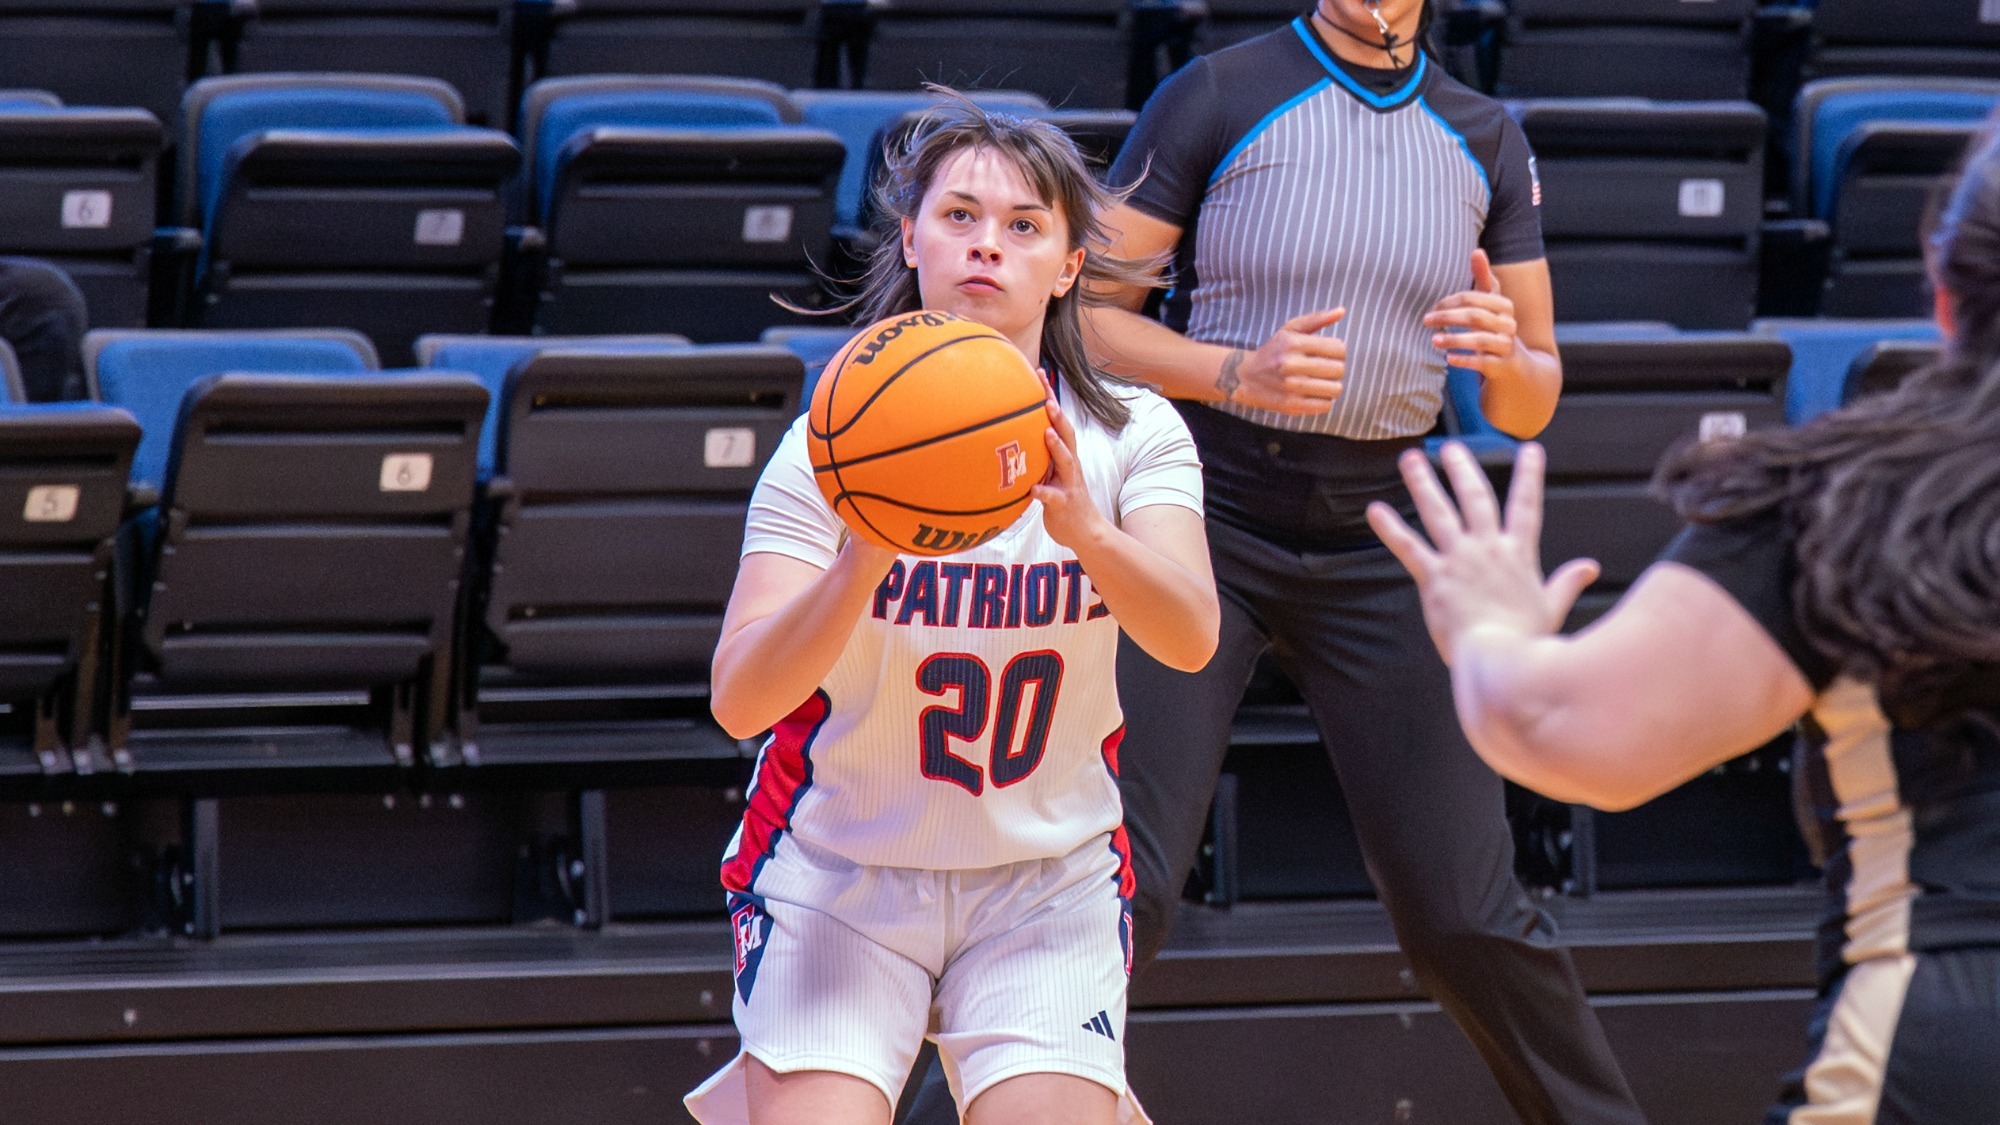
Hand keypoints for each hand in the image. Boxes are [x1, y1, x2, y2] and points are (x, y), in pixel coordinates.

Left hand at [1030, 393, 1111, 552]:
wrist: (1087, 532)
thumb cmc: (1065, 501)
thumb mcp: (1052, 475)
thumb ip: (1040, 458)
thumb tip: (1016, 440)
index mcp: (1065, 457)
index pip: (1058, 422)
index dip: (1050, 398)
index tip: (1039, 375)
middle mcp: (1070, 466)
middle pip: (1066, 435)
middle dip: (1057, 415)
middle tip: (1046, 395)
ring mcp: (1069, 484)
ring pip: (1066, 462)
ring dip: (1057, 446)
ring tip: (1047, 431)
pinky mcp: (1064, 505)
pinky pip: (1053, 498)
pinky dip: (1044, 492)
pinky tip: (1033, 489)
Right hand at [1221, 307, 1346, 414]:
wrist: (1245, 377)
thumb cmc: (1274, 351)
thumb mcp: (1290, 330)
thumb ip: (1316, 319)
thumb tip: (1342, 311)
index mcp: (1293, 343)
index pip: (1339, 348)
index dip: (1339, 352)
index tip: (1329, 355)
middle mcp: (1291, 364)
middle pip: (1338, 369)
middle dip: (1335, 369)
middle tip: (1324, 370)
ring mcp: (1290, 387)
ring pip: (1335, 389)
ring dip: (1331, 386)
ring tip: (1319, 382)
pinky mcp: (1291, 405)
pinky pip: (1325, 406)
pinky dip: (1324, 401)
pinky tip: (1313, 394)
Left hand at [1364, 442, 1599, 665]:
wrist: (1499, 658)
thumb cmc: (1525, 639)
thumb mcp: (1551, 607)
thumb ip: (1567, 583)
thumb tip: (1590, 567)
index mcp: (1518, 555)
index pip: (1526, 506)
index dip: (1529, 476)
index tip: (1531, 450)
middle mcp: (1487, 549)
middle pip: (1475, 498)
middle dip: (1463, 470)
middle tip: (1450, 448)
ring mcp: (1459, 560)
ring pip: (1438, 512)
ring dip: (1423, 483)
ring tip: (1411, 459)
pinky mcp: (1434, 578)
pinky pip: (1409, 547)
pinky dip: (1390, 528)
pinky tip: (1375, 510)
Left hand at [1424, 250, 1525, 382]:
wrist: (1516, 365)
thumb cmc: (1495, 327)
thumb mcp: (1491, 303)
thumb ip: (1484, 278)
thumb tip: (1477, 250)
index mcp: (1504, 305)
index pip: (1473, 297)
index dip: (1450, 302)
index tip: (1432, 309)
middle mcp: (1508, 324)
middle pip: (1475, 316)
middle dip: (1448, 317)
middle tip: (1426, 321)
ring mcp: (1506, 345)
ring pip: (1479, 340)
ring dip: (1453, 339)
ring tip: (1433, 341)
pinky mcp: (1502, 365)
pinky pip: (1482, 361)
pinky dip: (1464, 359)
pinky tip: (1448, 358)